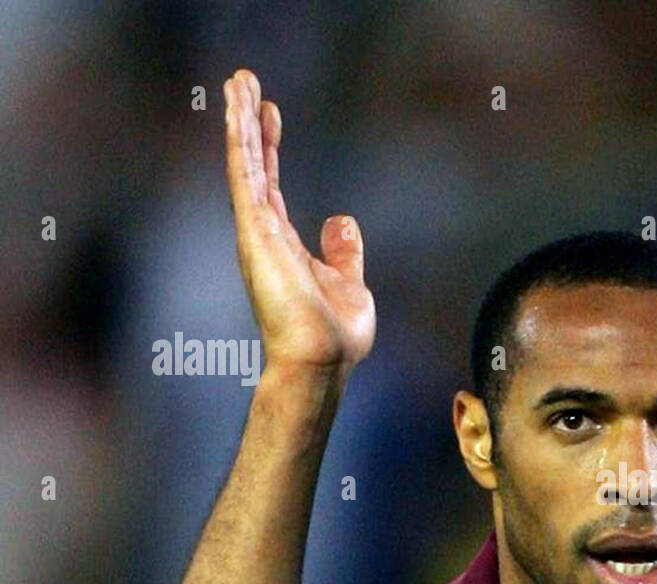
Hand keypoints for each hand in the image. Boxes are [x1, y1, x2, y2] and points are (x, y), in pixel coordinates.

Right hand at [223, 69, 375, 376]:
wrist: (322, 359)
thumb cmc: (334, 334)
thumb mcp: (349, 282)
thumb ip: (343, 252)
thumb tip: (342, 222)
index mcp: (283, 245)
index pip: (272, 184)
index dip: (270, 147)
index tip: (270, 113)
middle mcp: (264, 234)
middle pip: (253, 165)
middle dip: (248, 123)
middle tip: (243, 82)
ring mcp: (257, 231)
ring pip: (245, 162)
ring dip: (240, 120)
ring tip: (237, 80)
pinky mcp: (255, 230)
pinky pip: (244, 174)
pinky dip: (240, 139)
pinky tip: (236, 109)